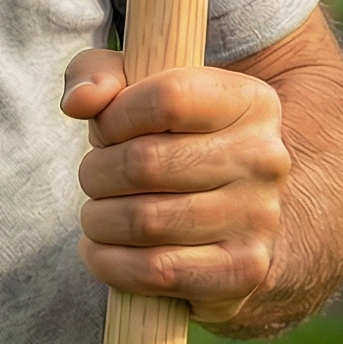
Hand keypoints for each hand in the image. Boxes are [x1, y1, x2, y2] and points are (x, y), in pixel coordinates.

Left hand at [60, 49, 291, 324]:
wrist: (233, 211)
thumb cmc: (168, 136)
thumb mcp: (135, 87)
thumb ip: (97, 71)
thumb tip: (79, 102)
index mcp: (249, 101)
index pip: (166, 99)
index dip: (114, 117)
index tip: (104, 131)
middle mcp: (264, 158)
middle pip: (144, 163)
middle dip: (96, 173)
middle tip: (94, 178)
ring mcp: (259, 218)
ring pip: (144, 221)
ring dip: (98, 220)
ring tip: (97, 214)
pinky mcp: (244, 271)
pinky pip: (157, 272)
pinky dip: (110, 264)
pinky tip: (99, 251)